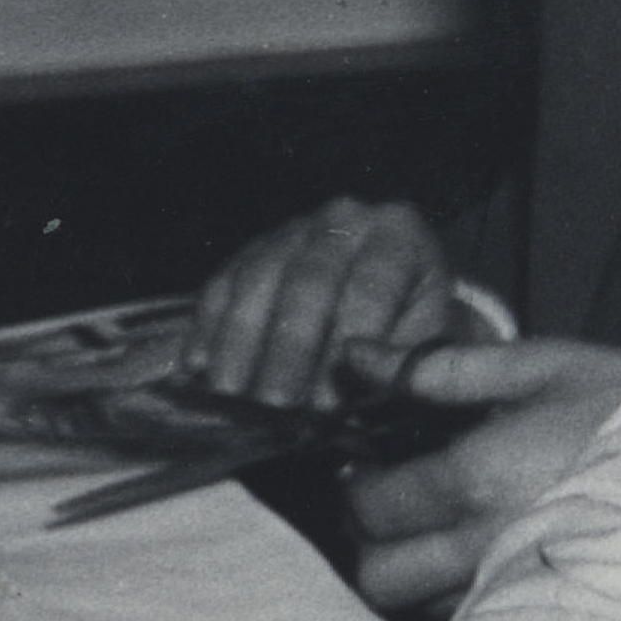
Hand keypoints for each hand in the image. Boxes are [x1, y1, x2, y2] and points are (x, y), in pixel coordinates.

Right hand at [193, 197, 462, 406]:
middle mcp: (344, 218)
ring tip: (231, 392)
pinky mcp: (252, 249)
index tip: (330, 398)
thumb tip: (352, 366)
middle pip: (309, 280)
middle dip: (289, 347)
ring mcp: (293, 229)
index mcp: (399, 234)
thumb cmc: (408, 330)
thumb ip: (401, 359)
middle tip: (274, 403)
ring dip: (240, 341)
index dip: (348, 342)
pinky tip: (197, 366)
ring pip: (258, 278)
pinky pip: (223, 283)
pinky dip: (208, 326)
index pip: (371, 284)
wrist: (386, 302)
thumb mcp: (423, 343)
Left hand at [339, 337, 620, 615]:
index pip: (371, 507)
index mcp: (477, 475)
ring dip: (417, 573)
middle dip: (374, 544)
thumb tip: (355, 356)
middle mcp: (485, 544)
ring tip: (449, 528)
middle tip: (399, 506)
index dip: (357, 486)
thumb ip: (440, 368)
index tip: (372, 465)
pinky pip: (472, 620)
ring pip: (422, 607)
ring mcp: (516, 588)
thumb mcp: (541, 365)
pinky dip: (463, 594)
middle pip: (379, 578)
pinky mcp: (547, 613)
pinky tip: (490, 553)